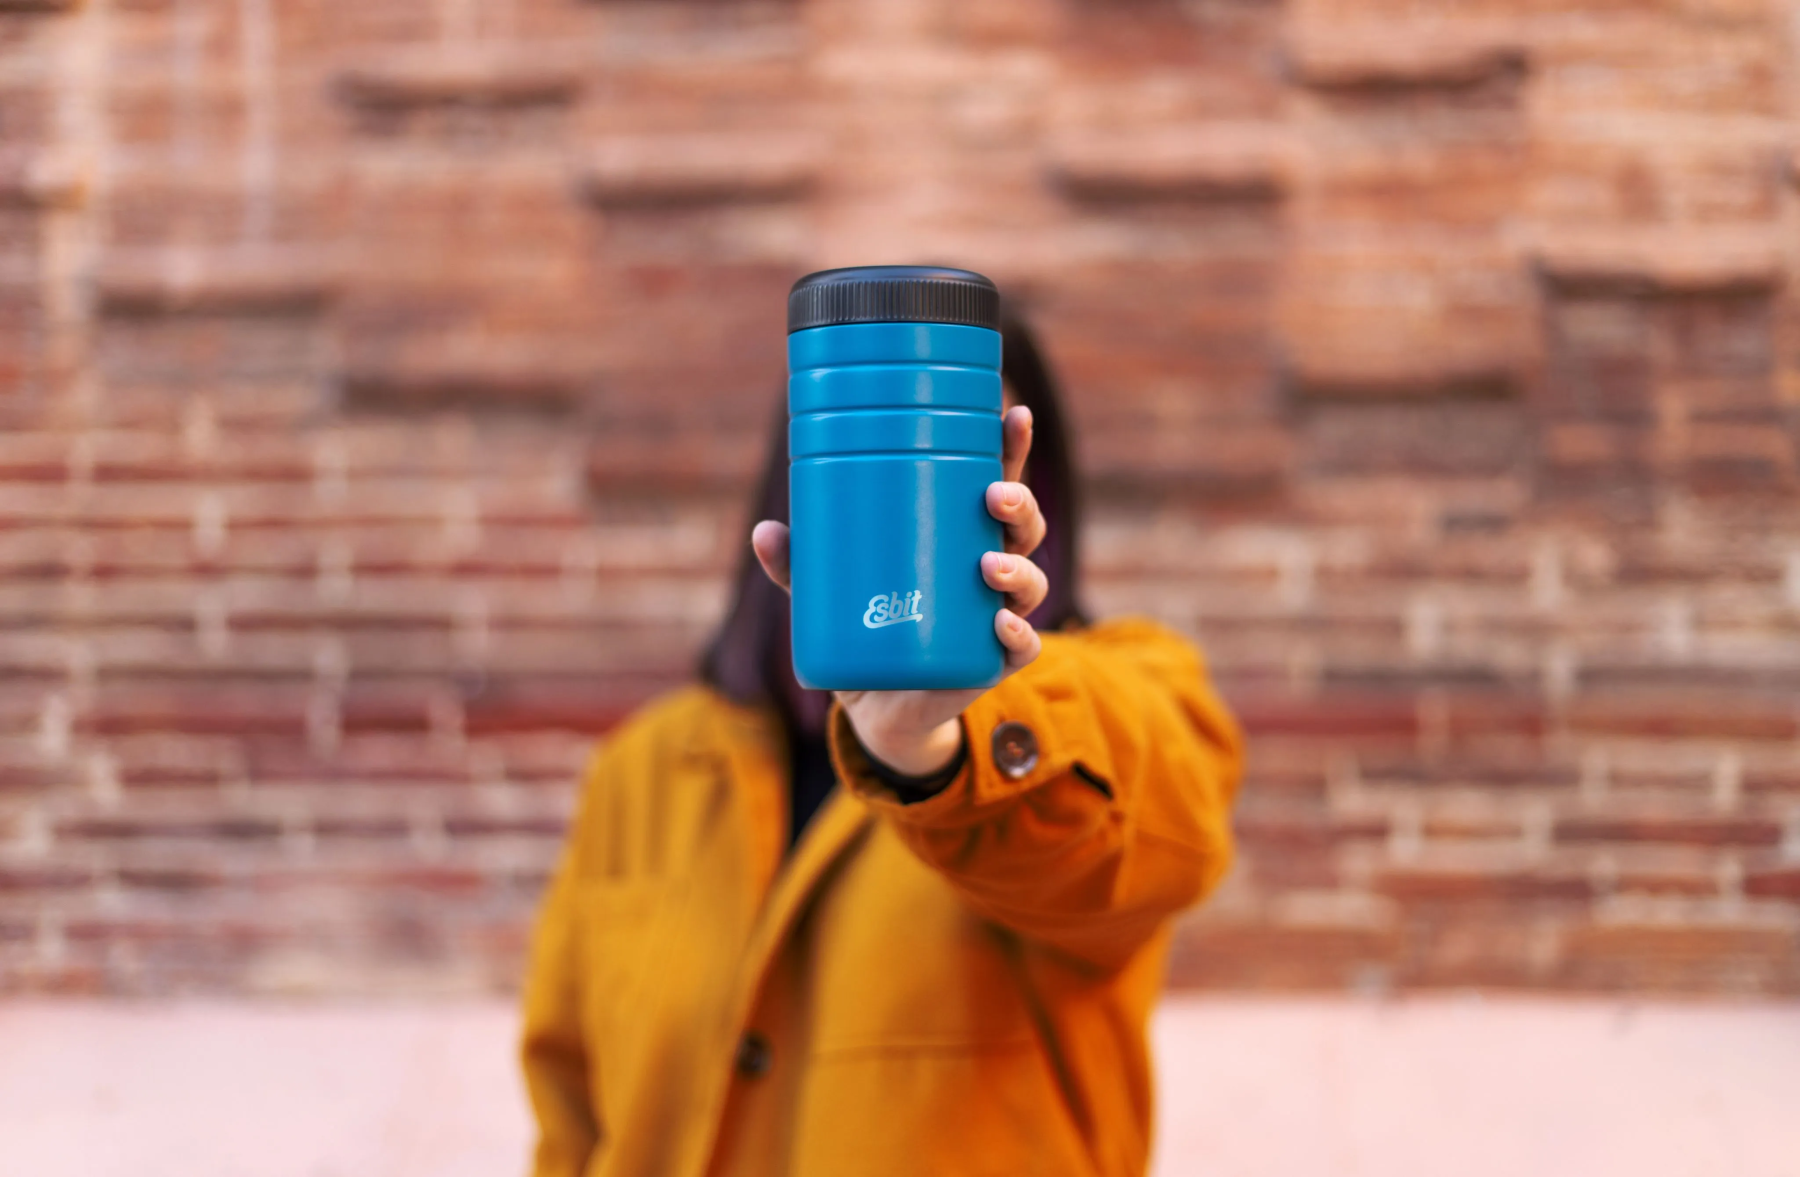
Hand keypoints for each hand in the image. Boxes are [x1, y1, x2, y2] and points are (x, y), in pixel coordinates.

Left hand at [751, 405, 1047, 775]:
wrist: (878, 708)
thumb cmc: (864, 628)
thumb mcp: (826, 594)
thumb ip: (799, 566)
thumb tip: (764, 533)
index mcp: (959, 536)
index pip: (994, 481)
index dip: (1009, 446)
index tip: (1013, 411)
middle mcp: (988, 569)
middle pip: (1022, 526)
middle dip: (1020, 504)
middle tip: (995, 496)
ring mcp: (995, 614)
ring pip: (1031, 582)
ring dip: (1019, 570)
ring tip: (990, 567)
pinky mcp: (992, 661)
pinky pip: (1023, 646)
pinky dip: (1017, 636)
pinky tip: (1000, 626)